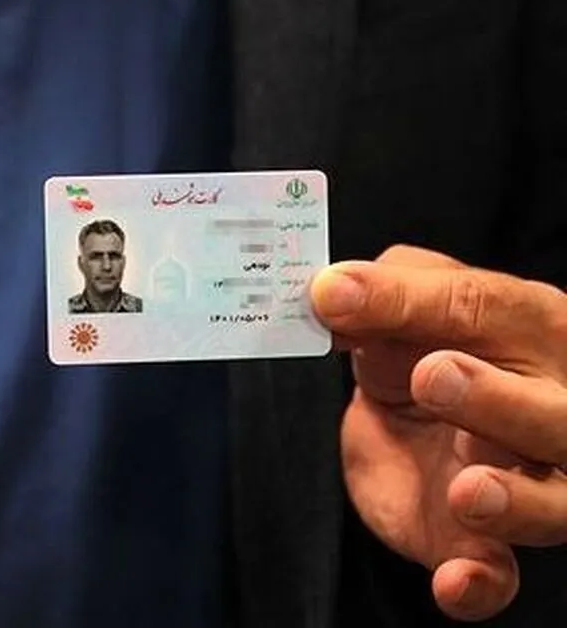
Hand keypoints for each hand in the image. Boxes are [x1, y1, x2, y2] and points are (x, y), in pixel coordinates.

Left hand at [311, 245, 566, 621]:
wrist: (407, 420)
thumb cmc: (420, 347)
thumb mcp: (393, 312)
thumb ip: (374, 298)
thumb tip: (329, 290)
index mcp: (527, 329)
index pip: (485, 307)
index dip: (415, 302)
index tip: (336, 298)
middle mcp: (547, 406)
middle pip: (553, 413)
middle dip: (499, 400)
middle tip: (433, 377)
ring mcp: (526, 482)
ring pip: (553, 502)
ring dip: (514, 500)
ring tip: (467, 490)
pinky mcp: (484, 543)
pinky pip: (501, 575)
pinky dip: (480, 583)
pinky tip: (455, 581)